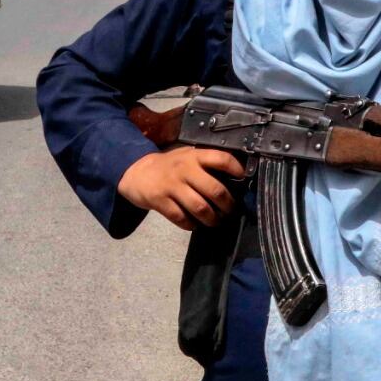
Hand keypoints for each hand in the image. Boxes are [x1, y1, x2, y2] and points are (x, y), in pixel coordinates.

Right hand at [117, 146, 244, 229]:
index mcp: (194, 156)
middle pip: (214, 190)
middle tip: (230, 210)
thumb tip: (234, 180)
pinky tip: (195, 224)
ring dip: (212, 218)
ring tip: (215, 221)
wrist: (137, 173)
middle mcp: (184, 169)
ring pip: (200, 207)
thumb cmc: (170, 166)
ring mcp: (172, 186)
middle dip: (227, 205)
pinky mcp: (160, 201)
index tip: (244, 179)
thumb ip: (205, 164)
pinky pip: (182, 218)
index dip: (237, 169)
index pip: (221, 159)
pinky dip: (192, 225)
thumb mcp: (187, 157)